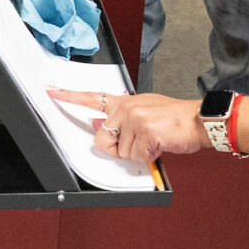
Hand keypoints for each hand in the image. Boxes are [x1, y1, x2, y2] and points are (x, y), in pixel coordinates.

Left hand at [47, 90, 204, 162]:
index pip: (91, 97)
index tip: (50, 91)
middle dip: (117, 149)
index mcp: (123, 102)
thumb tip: (98, 125)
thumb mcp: (144, 111)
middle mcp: (126, 108)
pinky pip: (135, 157)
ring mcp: (135, 120)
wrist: (197, 120)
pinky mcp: (145, 133)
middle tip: (139, 141)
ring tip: (153, 140)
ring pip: (120, 152)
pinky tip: (158, 144)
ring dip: (136, 153)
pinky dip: (147, 157)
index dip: (68, 96)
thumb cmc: (173, 119)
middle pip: (102, 139)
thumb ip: (121, 118)